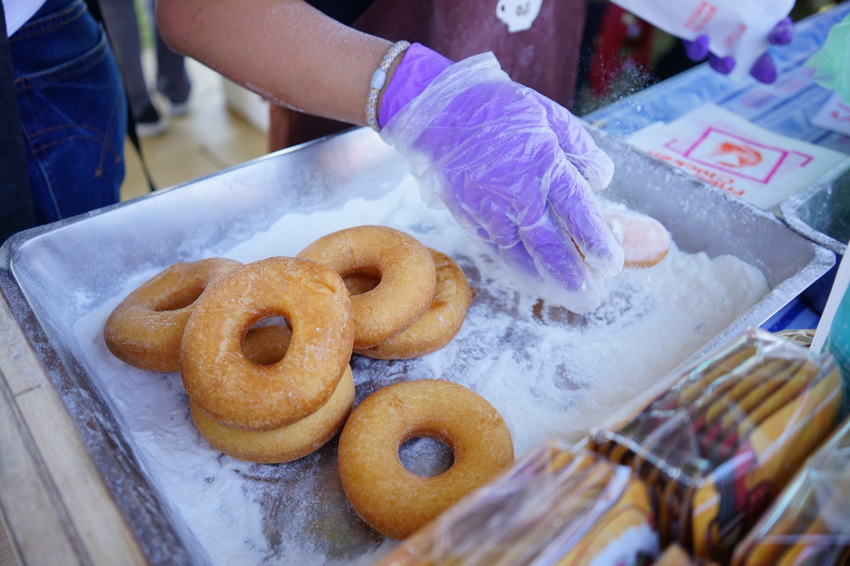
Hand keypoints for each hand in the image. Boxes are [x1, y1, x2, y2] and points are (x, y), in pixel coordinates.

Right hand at [378, 44, 622, 311]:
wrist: (440, 111)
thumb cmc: (500, 109)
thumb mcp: (549, 114)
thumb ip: (580, 148)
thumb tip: (601, 181)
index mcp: (542, 162)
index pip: (576, 211)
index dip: (596, 241)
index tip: (612, 263)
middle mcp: (515, 190)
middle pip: (548, 243)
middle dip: (572, 272)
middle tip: (592, 293)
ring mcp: (488, 206)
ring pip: (520, 253)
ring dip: (545, 278)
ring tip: (567, 294)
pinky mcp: (468, 215)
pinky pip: (497, 248)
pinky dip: (516, 268)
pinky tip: (532, 279)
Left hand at [683, 17, 794, 82]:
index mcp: (759, 15)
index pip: (777, 30)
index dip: (782, 34)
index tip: (780, 33)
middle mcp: (738, 28)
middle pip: (754, 54)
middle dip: (762, 67)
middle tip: (768, 76)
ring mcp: (715, 34)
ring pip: (723, 60)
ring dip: (727, 66)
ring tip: (728, 61)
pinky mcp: (692, 36)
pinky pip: (697, 51)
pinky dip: (700, 50)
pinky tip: (703, 40)